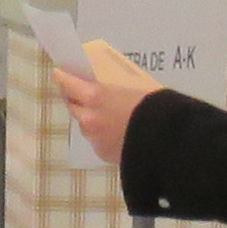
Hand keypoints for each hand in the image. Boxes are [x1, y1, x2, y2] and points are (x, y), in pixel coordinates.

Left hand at [50, 53, 155, 171]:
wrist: (167, 141)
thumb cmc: (155, 106)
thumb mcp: (135, 87)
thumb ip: (116, 87)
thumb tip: (110, 84)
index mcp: (95, 96)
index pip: (68, 84)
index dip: (63, 77)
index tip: (60, 73)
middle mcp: (89, 118)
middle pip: (72, 105)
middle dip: (75, 99)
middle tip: (81, 93)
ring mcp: (94, 138)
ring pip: (85, 125)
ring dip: (90, 119)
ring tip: (105, 116)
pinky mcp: (103, 154)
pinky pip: (97, 141)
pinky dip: (103, 136)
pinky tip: (117, 134)